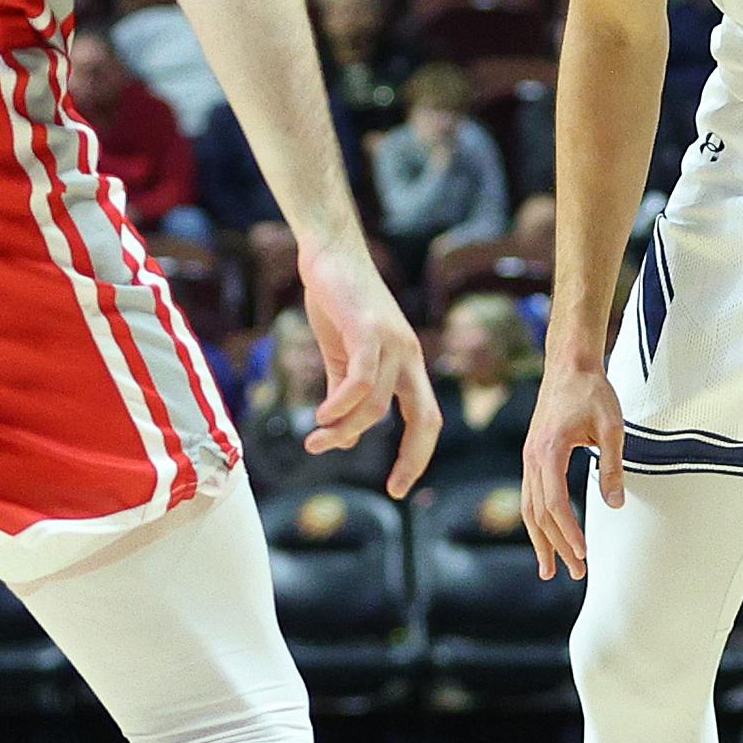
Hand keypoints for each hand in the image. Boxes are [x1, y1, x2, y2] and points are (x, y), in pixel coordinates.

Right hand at [295, 233, 438, 501]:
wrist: (328, 253)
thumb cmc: (336, 301)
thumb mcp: (341, 355)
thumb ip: (343, 393)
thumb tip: (340, 434)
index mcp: (407, 363)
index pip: (426, 417)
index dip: (417, 454)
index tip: (398, 486)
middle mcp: (408, 355)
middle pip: (426, 418)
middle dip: (415, 458)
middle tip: (395, 489)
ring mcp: (392, 342)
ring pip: (377, 404)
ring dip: (345, 429)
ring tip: (315, 439)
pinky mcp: (368, 329)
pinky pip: (361, 380)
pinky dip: (341, 404)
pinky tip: (321, 416)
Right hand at [518, 362, 628, 581]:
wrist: (569, 364)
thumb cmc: (592, 392)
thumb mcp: (611, 428)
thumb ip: (611, 467)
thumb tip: (615, 504)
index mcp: (549, 452)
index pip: (555, 503)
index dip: (569, 533)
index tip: (583, 554)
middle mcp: (532, 458)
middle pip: (538, 513)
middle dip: (556, 546)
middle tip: (577, 573)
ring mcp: (529, 458)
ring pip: (529, 509)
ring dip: (541, 540)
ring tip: (551, 569)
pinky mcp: (533, 456)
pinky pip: (531, 496)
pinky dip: (537, 521)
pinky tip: (546, 536)